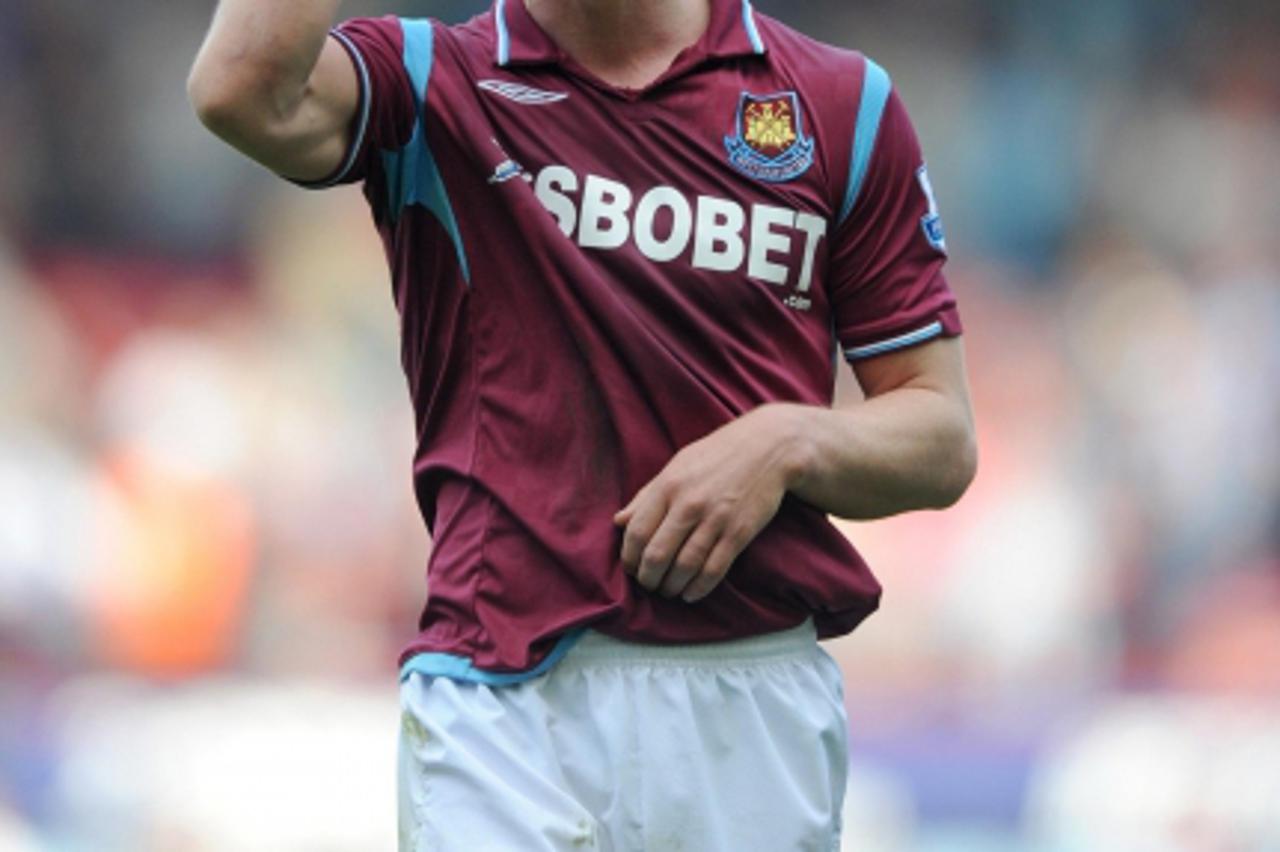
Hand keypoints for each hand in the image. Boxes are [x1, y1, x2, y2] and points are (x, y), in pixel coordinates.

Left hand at [614, 404, 809, 601]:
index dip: (629, 558)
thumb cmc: (716, 456)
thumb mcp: (676, 466)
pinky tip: (690, 594)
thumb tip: (618, 522)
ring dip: (672, 587)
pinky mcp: (739, 533)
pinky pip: (714, 570)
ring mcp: (715, 520)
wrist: (768, 447)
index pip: (637, 533)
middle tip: (649, 584)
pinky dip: (698, 588)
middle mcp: (689, 505)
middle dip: (648, 579)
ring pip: (684, 568)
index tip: (631, 568)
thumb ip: (646, 495)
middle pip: (657, 556)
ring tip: (668, 591)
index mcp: (668, 486)